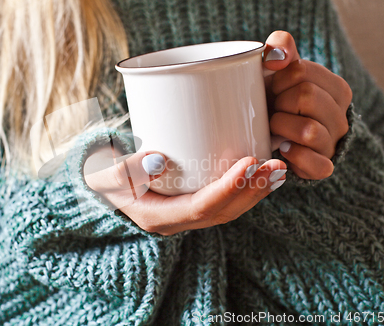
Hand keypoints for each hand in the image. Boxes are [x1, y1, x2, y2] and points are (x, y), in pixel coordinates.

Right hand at [84, 146, 286, 235]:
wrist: (104, 184)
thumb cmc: (105, 177)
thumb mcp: (107, 174)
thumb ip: (127, 169)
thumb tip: (159, 162)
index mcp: (158, 217)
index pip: (200, 209)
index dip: (227, 189)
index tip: (248, 163)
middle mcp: (177, 221)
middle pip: (223, 212)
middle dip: (251, 191)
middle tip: (275, 166)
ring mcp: (187, 214)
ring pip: (229, 209)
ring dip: (256, 191)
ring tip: (279, 170)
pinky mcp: (193, 202)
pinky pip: (225, 201)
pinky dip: (247, 188)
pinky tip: (263, 172)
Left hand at [264, 31, 351, 179]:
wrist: (276, 135)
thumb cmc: (278, 98)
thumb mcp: (279, 69)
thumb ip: (280, 47)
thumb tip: (276, 57)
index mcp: (336, 88)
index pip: (301, 71)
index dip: (278, 79)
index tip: (274, 88)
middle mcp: (340, 116)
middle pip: (306, 96)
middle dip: (280, 101)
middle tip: (274, 108)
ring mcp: (333, 143)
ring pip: (308, 130)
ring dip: (281, 127)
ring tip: (275, 127)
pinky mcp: (323, 167)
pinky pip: (316, 165)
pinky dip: (294, 156)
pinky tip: (283, 148)